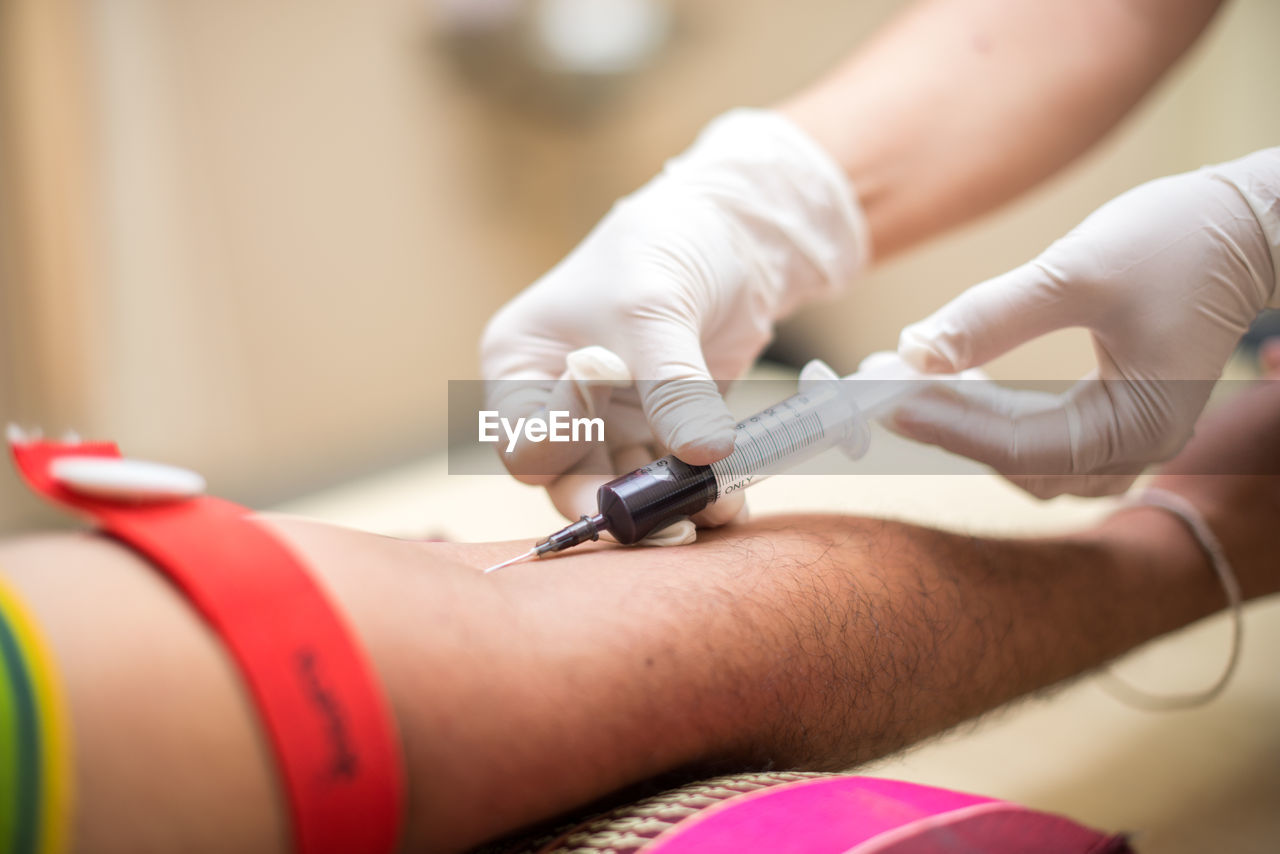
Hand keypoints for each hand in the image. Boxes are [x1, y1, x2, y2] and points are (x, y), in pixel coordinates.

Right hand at [482, 109, 866, 529]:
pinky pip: (673, 477)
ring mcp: (611, 424)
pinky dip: (702, 490)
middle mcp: (556, 406)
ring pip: (628, 487)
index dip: (564, 444)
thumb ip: (673, 387)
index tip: (611, 398)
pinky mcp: (662, 431)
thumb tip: (705, 457)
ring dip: (670, 503)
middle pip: (572, 481)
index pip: (524, 442)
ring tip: (716, 510)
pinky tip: (733, 498)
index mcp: (519, 368)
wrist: (729, 233)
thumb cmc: (662, 249)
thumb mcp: (654, 311)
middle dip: (621, 504)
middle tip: (669, 526)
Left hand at [893, 148, 1279, 497]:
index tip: (883, 398)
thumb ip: (993, 317)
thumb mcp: (1078, 272)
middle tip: (885, 388)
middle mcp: (1132, 449)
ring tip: (918, 381)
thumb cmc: (1182, 241)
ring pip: (1026, 459)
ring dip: (969, 427)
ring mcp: (1125, 437)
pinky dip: (995, 416)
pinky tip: (960, 378)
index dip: (944, 423)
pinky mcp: (1113, 415)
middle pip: (1017, 463)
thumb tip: (915, 352)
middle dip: (948, 427)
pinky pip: (1041, 437)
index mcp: (1136, 428)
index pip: (1017, 446)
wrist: (1251, 223)